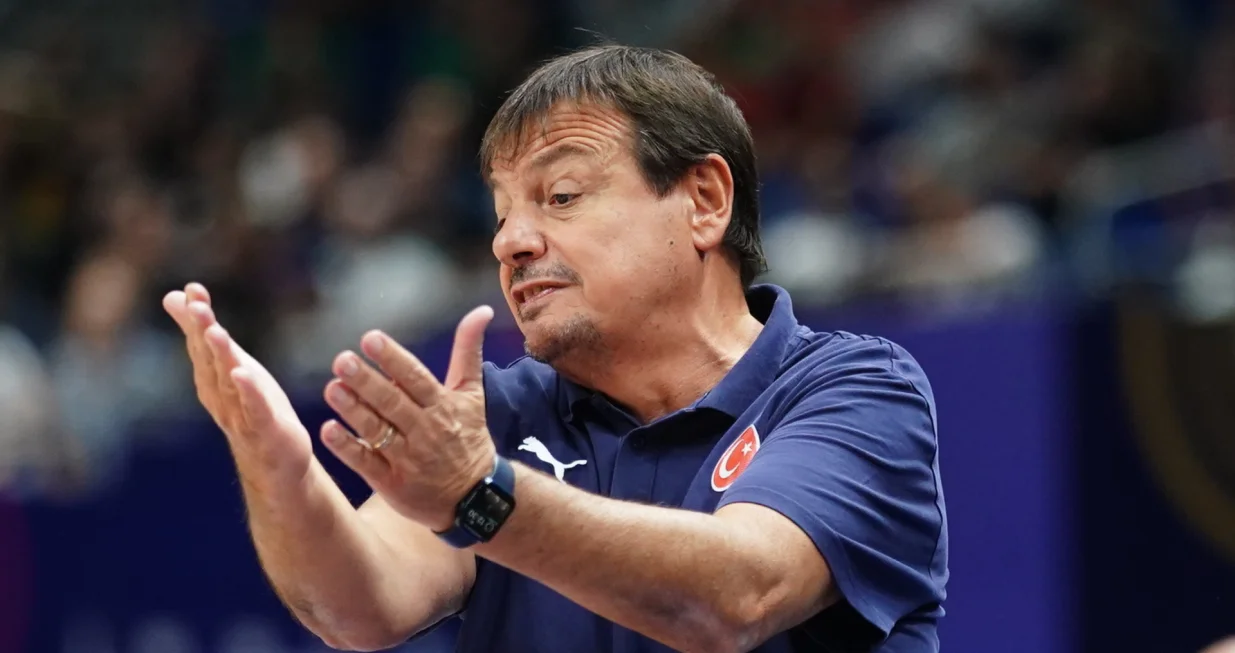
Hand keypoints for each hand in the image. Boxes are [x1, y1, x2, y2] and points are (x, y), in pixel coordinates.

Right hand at [163, 284, 312, 483]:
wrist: (275, 463)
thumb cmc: (250, 407)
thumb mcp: (230, 364)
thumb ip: (203, 333)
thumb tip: (175, 294)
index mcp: (211, 377)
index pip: (200, 342)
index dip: (196, 316)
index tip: (192, 288)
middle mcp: (219, 394)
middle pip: (209, 359)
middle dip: (202, 331)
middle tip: (196, 305)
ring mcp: (239, 414)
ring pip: (228, 381)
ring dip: (221, 357)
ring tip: (215, 331)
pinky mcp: (264, 431)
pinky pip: (254, 409)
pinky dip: (248, 392)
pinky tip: (243, 374)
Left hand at [320, 305, 496, 530]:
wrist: (476, 497)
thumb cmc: (468, 437)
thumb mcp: (472, 394)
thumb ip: (468, 351)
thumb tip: (481, 310)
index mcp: (443, 406)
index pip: (416, 378)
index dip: (393, 359)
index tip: (370, 339)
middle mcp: (426, 430)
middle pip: (393, 403)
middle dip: (367, 382)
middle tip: (342, 361)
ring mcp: (409, 459)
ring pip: (378, 431)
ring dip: (354, 410)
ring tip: (332, 389)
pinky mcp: (393, 483)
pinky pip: (367, 463)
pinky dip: (348, 448)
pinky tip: (328, 431)